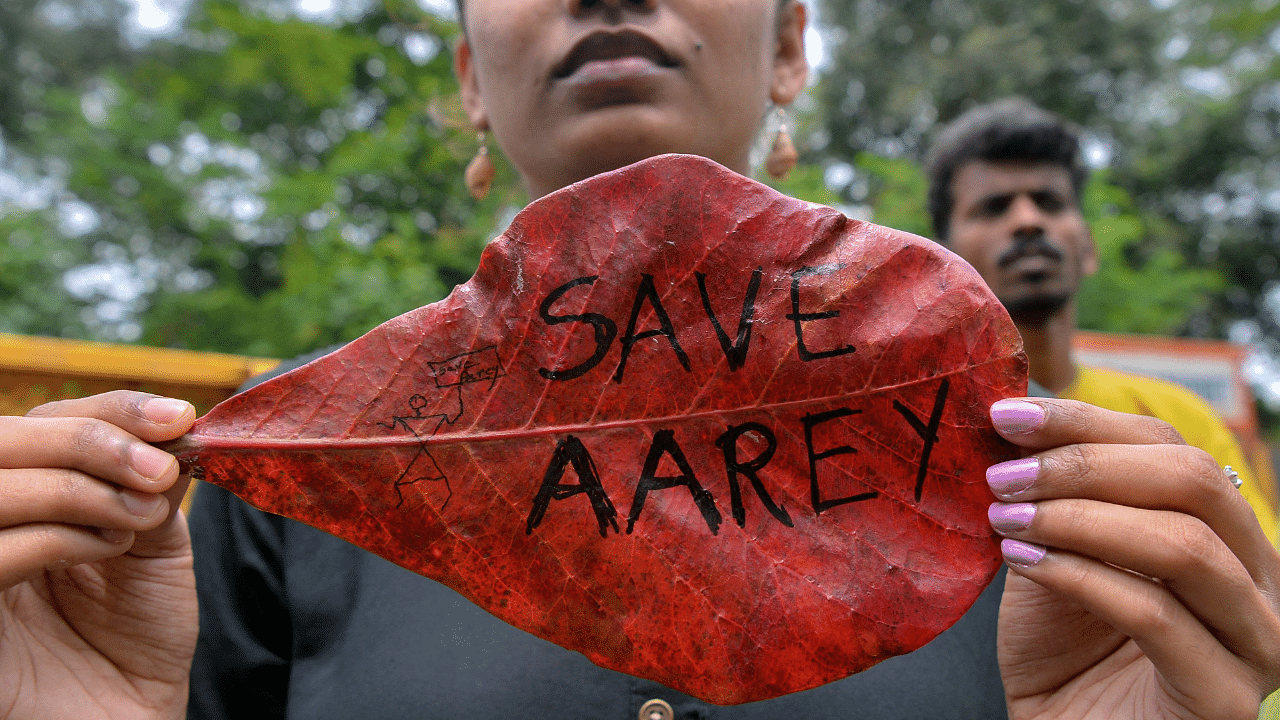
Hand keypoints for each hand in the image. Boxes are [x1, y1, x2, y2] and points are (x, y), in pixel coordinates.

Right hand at [0, 391, 197, 718]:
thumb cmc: (137, 633)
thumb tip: (170, 422)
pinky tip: (108, 547)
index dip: (108, 410)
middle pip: (2, 440)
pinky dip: (55, 536)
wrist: (130, 714)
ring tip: (141, 516)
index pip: (44, 420)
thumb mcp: (156, 541)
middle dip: (91, 441)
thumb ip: (151, 481)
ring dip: (79, 488)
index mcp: (29, 491)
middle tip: (158, 471)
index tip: (177, 418)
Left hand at [990, 398, 1279, 718]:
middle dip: (1084, 465)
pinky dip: (1081, 577)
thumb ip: (1052, 496)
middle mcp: (1259, 581)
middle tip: (1002, 474)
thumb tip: (1015, 417)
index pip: (1170, 448)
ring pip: (1183, 545)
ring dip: (1079, 519)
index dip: (1086, 422)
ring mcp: (1256, 642)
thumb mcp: (1053, 553)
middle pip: (1193, 481)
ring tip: (1006, 517)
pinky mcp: (1227, 698)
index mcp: (1225, 534)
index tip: (1006, 415)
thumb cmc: (1060, 651)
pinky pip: (1157, 615)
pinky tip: (1023, 561)